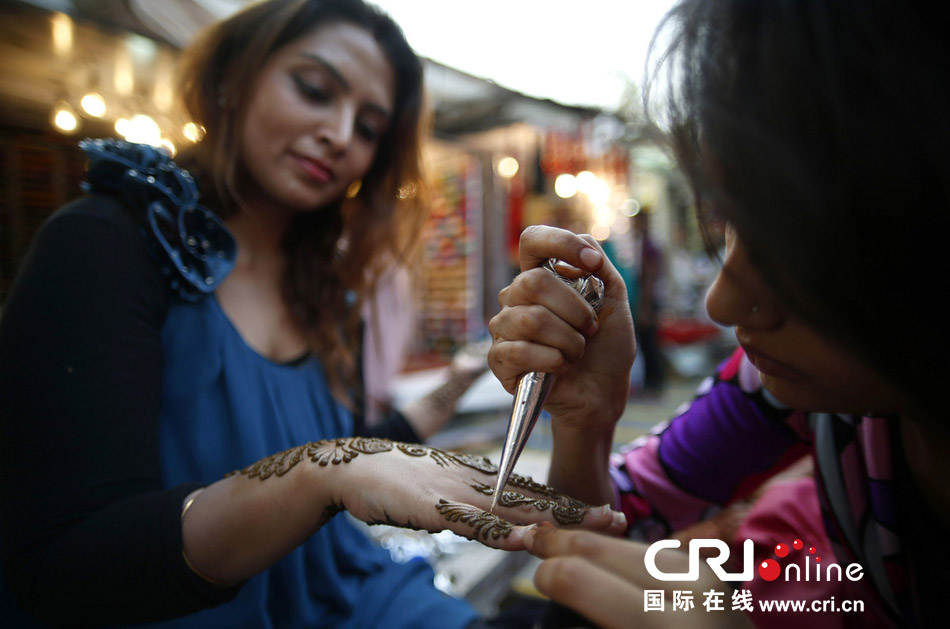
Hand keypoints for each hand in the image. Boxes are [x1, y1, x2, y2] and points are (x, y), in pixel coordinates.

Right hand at [235, 437, 626, 550]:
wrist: (352, 467)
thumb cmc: (396, 482)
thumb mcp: (443, 494)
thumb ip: (472, 507)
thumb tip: (499, 522)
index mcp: (481, 481)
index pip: (535, 494)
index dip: (571, 504)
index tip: (606, 512)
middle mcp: (477, 484)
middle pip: (536, 500)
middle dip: (578, 511)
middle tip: (618, 518)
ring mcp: (457, 494)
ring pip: (514, 510)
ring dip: (555, 520)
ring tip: (592, 526)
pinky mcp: (434, 507)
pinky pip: (472, 522)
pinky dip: (500, 531)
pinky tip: (525, 540)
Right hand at [488, 226, 634, 433]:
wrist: (604, 392)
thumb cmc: (606, 346)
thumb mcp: (614, 300)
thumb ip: (601, 267)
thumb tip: (585, 245)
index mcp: (542, 277)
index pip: (532, 241)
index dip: (560, 243)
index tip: (592, 264)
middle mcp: (516, 297)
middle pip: (532, 282)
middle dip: (575, 309)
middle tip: (589, 329)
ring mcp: (504, 328)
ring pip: (530, 320)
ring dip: (568, 341)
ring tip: (576, 352)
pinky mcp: (499, 360)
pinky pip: (517, 351)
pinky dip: (551, 361)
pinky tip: (560, 368)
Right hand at [525, 526, 753, 628]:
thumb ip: (589, 627)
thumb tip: (553, 586)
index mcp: (664, 624)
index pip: (581, 577)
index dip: (549, 572)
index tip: (536, 577)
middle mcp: (686, 590)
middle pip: (600, 547)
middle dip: (560, 544)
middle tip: (531, 539)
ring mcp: (702, 575)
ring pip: (624, 543)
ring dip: (589, 545)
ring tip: (559, 546)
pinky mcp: (708, 571)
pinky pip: (647, 552)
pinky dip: (619, 555)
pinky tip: (600, 558)